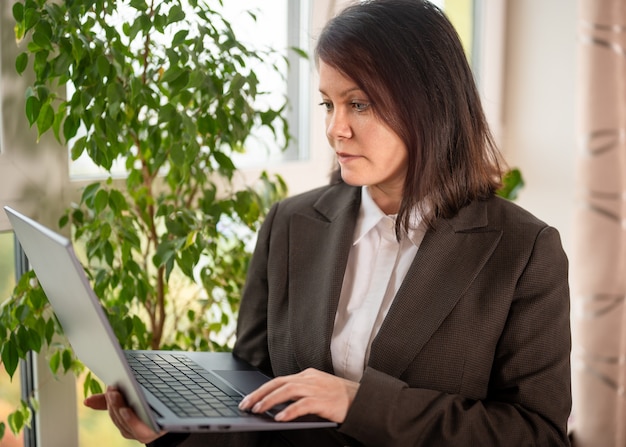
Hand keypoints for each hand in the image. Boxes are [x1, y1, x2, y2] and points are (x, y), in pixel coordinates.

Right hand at [84, 386, 165, 443]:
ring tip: (115, 394)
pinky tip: (126, 409)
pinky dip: (129, 419)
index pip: (112, 410)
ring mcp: (141, 433)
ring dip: (118, 408)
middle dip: (112, 402)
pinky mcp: (151, 435)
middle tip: (111, 388)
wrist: (181, 413)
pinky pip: (137, 430)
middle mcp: (131, 430)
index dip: (104, 401)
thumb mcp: (134, 398)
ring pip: (123, 422)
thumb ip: (113, 400)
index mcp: (125, 420)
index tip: (104, 388)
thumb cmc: (154, 405)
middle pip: (116, 416)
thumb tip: (86, 402)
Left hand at [238, 368, 358, 422]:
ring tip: (257, 410)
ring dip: (269, 401)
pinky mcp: (324, 401)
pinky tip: (279, 417)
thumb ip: (300, 394)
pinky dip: (289, 410)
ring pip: (287, 391)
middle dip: (259, 394)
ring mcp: (317, 389)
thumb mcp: (317, 391)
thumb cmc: (340, 398)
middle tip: (245, 405)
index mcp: (307, 375)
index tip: (248, 399)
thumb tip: (278, 405)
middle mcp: (310, 379)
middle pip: (279, 383)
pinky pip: (303, 404)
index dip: (262, 389)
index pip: (279, 380)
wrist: (364, 399)